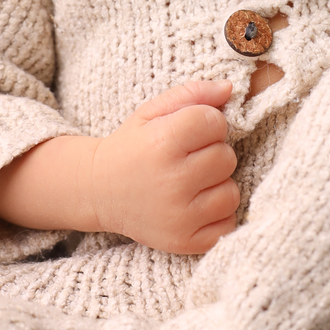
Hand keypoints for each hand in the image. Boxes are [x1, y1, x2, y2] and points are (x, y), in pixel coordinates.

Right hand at [89, 79, 238, 255]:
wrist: (99, 191)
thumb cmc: (132, 147)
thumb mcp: (152, 112)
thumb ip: (192, 94)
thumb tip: (230, 88)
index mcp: (162, 143)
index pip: (215, 122)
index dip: (207, 123)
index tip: (189, 132)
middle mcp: (172, 181)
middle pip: (226, 157)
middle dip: (212, 153)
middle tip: (186, 158)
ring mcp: (179, 216)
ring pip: (231, 192)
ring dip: (216, 185)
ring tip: (190, 182)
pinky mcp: (185, 241)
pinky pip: (227, 223)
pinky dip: (216, 214)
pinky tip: (194, 205)